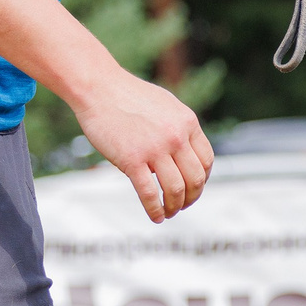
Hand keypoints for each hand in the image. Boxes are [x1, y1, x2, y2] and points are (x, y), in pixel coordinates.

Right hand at [70, 66, 214, 222]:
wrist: (99, 88)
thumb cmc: (128, 96)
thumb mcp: (166, 106)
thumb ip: (178, 127)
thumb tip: (185, 151)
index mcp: (187, 122)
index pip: (206, 160)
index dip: (203, 180)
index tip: (193, 188)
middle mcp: (176, 136)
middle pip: (195, 179)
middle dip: (191, 198)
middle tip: (182, 206)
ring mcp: (155, 149)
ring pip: (175, 190)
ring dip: (174, 207)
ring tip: (168, 213)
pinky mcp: (132, 160)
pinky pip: (149, 193)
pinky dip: (155, 210)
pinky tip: (155, 217)